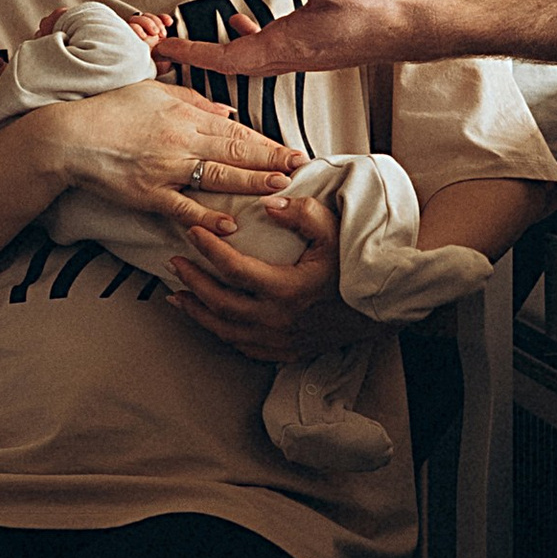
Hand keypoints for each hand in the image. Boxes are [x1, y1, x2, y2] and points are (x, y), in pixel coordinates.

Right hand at [39, 84, 302, 233]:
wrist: (70, 138)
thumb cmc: (109, 111)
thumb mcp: (153, 92)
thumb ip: (193, 101)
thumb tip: (227, 113)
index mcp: (184, 115)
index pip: (235, 130)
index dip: (267, 141)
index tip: (291, 150)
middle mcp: (181, 141)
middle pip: (236, 151)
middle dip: (272, 160)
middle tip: (300, 168)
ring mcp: (166, 170)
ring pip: (218, 176)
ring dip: (252, 182)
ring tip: (281, 188)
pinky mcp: (149, 194)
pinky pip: (183, 208)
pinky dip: (207, 217)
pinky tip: (230, 224)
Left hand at [152, 0, 447, 83]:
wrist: (408, 28)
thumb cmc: (374, 10)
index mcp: (284, 48)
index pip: (223, 58)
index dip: (188, 53)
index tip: (160, 48)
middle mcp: (287, 59)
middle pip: (227, 65)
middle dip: (194, 54)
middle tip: (165, 42)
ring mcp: (298, 57)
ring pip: (245, 60)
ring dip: (217, 50)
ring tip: (194, 35)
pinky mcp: (309, 50)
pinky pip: (264, 52)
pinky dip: (244, 41)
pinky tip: (244, 23)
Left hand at [167, 190, 359, 364]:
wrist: (381, 311)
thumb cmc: (357, 269)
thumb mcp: (336, 233)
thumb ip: (303, 214)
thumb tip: (269, 205)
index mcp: (286, 290)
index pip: (233, 268)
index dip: (208, 249)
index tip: (192, 232)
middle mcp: (277, 320)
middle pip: (219, 303)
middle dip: (192, 281)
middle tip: (175, 262)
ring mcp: (279, 341)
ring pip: (224, 330)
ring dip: (198, 311)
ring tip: (178, 294)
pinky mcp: (283, 352)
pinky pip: (242, 346)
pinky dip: (220, 331)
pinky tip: (210, 319)